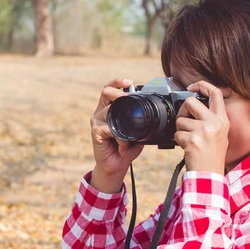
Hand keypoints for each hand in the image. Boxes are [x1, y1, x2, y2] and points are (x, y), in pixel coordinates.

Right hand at [90, 78, 144, 192]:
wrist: (115, 166)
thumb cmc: (125, 148)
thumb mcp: (136, 132)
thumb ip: (140, 121)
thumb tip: (153, 114)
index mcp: (109, 109)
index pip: (110, 89)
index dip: (118, 82)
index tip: (129, 82)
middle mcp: (101, 113)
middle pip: (105, 92)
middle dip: (118, 92)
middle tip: (128, 98)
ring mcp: (97, 122)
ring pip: (110, 111)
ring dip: (124, 124)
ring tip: (129, 137)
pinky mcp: (96, 132)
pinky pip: (111, 129)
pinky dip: (121, 138)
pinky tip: (123, 146)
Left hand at [174, 81, 229, 174]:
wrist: (210, 175)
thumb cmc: (212, 156)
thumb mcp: (220, 134)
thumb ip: (211, 119)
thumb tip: (194, 104)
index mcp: (223, 120)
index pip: (216, 93)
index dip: (202, 85)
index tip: (192, 87)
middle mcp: (215, 123)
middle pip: (190, 102)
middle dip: (182, 111)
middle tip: (184, 122)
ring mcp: (204, 131)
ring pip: (181, 120)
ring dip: (180, 130)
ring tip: (189, 141)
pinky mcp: (193, 140)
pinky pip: (177, 134)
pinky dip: (178, 141)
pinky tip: (187, 148)